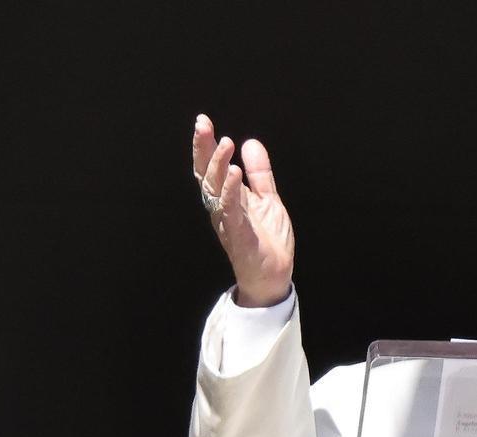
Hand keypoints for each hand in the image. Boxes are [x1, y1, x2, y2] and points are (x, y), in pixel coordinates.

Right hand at [192, 114, 293, 306]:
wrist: (273, 275)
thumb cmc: (266, 240)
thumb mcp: (267, 199)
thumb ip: (260, 173)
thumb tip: (251, 142)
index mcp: (226, 197)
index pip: (210, 167)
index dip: (205, 145)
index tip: (203, 121)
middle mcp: (221, 207)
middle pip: (205, 173)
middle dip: (203, 148)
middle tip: (203, 124)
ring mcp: (228, 220)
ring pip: (215, 189)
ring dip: (219, 165)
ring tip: (226, 142)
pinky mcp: (239, 234)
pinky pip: (231, 210)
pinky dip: (231, 190)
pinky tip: (234, 172)